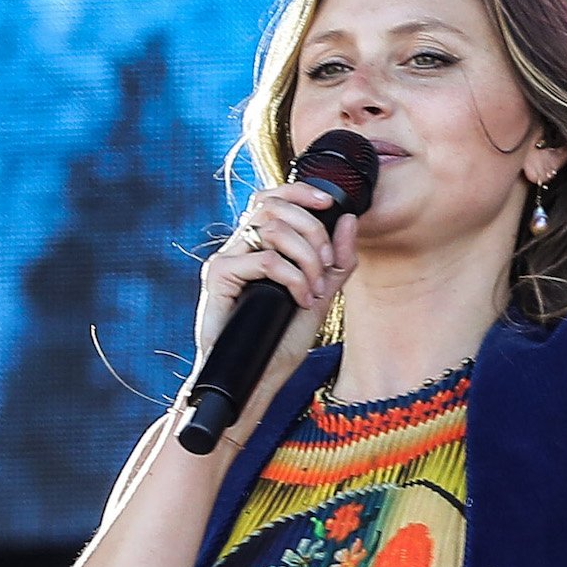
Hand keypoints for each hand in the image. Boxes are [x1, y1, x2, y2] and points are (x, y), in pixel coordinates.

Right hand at [190, 162, 359, 387]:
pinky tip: (301, 300)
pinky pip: (264, 260)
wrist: (256, 376)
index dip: (300, 191)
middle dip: (313, 231)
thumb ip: (336, 261)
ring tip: (314, 289)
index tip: (330, 203)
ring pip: (271, 229)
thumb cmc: (280, 339)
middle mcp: (240, 246)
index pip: (273, 198)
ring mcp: (227, 259)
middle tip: (327, 265)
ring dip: (306, 257)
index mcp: (259, 245)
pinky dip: (293, 278)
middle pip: (275, 207)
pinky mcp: (219, 276)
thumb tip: (347, 219)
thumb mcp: (320, 295)